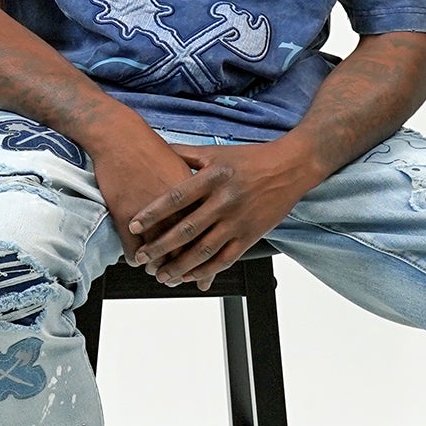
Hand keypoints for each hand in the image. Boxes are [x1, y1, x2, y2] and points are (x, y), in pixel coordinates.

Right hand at [90, 125, 204, 263]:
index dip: (206, 258)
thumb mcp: (185, 169)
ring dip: (159, 269)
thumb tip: (211, 209)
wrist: (121, 136)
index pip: (208, 237)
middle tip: (178, 279)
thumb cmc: (152, 150)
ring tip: (159, 273)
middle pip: (186, 252)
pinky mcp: (127, 218)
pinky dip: (136, 260)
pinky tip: (137, 261)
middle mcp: (178, 209)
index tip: (204, 271)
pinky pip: (133, 251)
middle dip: (183, 270)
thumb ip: (200, 191)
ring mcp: (152, 216)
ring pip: (159, 256)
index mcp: (198, 197)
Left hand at [127, 139, 322, 290]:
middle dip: (161, 247)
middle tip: (142, 258)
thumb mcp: (216, 152)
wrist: (291, 166)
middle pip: (187, 229)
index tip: (134, 226)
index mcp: (213, 177)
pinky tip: (190, 276)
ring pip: (204, 250)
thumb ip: (185, 154)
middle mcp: (225, 200)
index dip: (153, 214)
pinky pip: (225, 258)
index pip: (176, 198)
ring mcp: (239, 220)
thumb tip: (157, 149)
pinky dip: (206, 270)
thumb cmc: (251, 158)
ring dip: (180, 266)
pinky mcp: (251, 235)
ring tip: (162, 275)